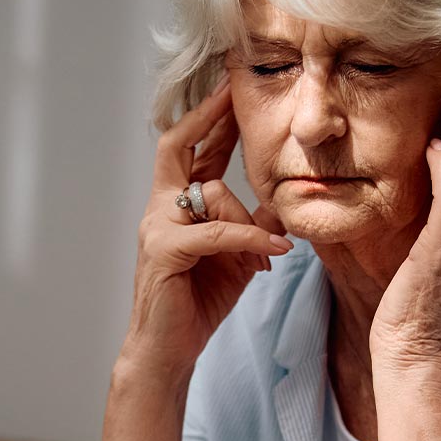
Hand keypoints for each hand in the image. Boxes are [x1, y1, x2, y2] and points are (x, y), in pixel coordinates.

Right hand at [122, 76, 292, 376]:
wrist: (168, 351)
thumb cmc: (198, 302)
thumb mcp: (238, 255)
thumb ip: (253, 223)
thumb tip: (283, 199)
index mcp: (176, 205)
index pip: (191, 149)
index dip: (211, 118)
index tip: (232, 89)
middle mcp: (160, 209)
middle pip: (177, 146)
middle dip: (207, 116)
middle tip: (232, 91)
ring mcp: (157, 229)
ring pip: (211, 194)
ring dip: (249, 220)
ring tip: (273, 250)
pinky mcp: (164, 253)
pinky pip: (216, 233)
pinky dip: (249, 239)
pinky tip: (273, 253)